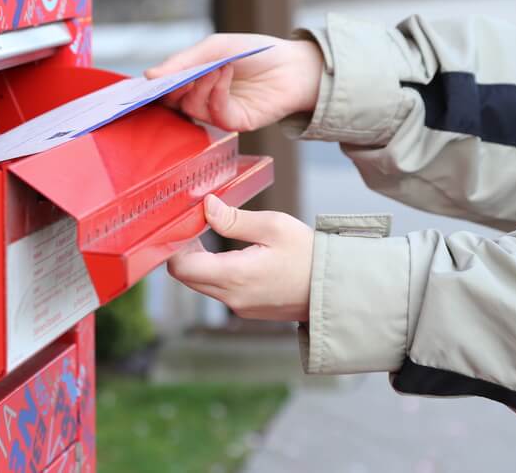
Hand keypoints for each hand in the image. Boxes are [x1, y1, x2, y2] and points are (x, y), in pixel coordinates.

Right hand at [146, 34, 322, 131]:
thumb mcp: (215, 48)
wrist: (293, 65)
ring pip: (191, 107)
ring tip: (216, 66)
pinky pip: (215, 114)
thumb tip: (149, 75)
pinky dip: (216, 93)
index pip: (164, 87)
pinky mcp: (234, 123)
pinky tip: (225, 74)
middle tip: (180, 74)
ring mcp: (216, 112)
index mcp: (193, 80)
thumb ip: (183, 61)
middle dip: (173, 87)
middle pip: (172, 101)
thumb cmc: (254, 53)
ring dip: (200, 85)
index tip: (148, 79)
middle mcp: (201, 98)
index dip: (154, 85)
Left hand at [167, 194, 313, 321]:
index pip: (181, 267)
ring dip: (199, 261)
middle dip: (184, 251)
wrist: (339, 289)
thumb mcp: (274, 226)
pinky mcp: (247, 309)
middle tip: (195, 225)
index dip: (175, 244)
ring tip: (211, 235)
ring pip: (200, 284)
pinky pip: (218, 291)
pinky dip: (215, 272)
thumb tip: (207, 207)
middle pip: (186, 277)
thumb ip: (234, 219)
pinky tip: (229, 253)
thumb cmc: (310, 256)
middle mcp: (232, 298)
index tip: (185, 224)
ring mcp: (239, 307)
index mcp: (235, 276)